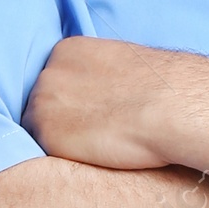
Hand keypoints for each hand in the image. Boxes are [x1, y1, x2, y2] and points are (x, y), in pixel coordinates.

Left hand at [24, 37, 172, 170]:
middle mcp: (47, 73)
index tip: (92, 112)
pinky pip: (44, 152)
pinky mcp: (45, 135)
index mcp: (66, 50)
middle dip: (62, 118)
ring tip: (96, 144)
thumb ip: (98, 74)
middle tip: (93, 131)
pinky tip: (92, 154)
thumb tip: (98, 92)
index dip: (71, 100)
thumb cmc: (158, 88)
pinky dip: (64, 156)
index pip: (54, 80)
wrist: (168, 106)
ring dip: (62, 138)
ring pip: (39, 128)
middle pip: (42, 103)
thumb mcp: (121, 64)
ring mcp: (42, 103)